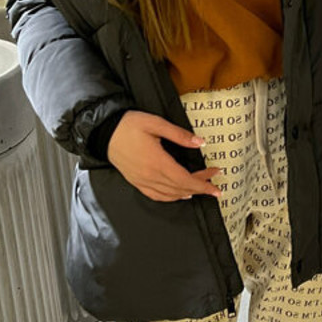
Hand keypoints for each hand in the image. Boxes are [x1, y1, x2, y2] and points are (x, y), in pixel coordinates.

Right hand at [107, 110, 222, 202]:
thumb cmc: (129, 125)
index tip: (217, 186)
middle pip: (181, 188)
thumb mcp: (156, 123)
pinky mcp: (136, 182)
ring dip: (188, 192)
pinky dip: (171, 197)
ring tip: (201, 186)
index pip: (186, 180)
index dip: (203, 184)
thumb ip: (179, 134)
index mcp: (157, 162)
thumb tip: (200, 142)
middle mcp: (150, 176)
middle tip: (214, 179)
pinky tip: (180, 194)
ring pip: (170, 194)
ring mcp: (142, 181)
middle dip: (200, 186)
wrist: (104, 132)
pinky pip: (157, 196)